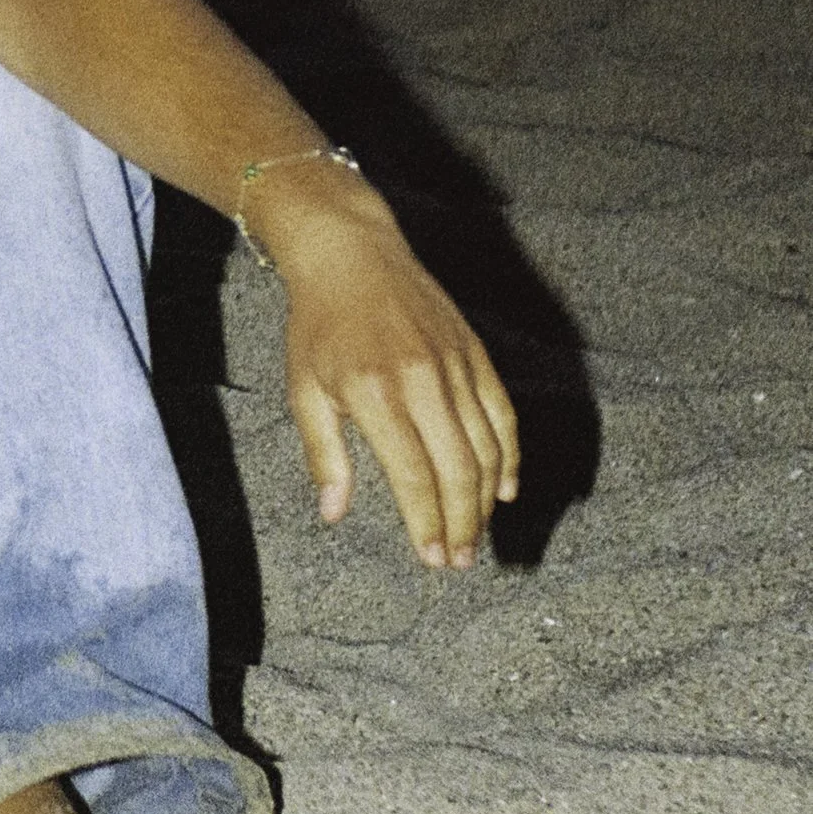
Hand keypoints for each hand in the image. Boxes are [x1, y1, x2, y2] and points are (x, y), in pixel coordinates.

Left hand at [257, 168, 519, 568]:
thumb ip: (324, 454)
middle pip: (458, 470)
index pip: (413, 476)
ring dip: (485, 500)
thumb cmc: (318, 325)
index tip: (432, 559)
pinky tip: (504, 489)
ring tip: (476, 535)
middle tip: (459, 560)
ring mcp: (455, 365)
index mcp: (376, 395)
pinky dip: (509, 455)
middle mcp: (423, 381)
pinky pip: (502, 413)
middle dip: (462, 524)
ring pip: (487, 447)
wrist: (350, 252)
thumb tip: (334, 513)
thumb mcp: (304, 389)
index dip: (427, 523)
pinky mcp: (475, 351)